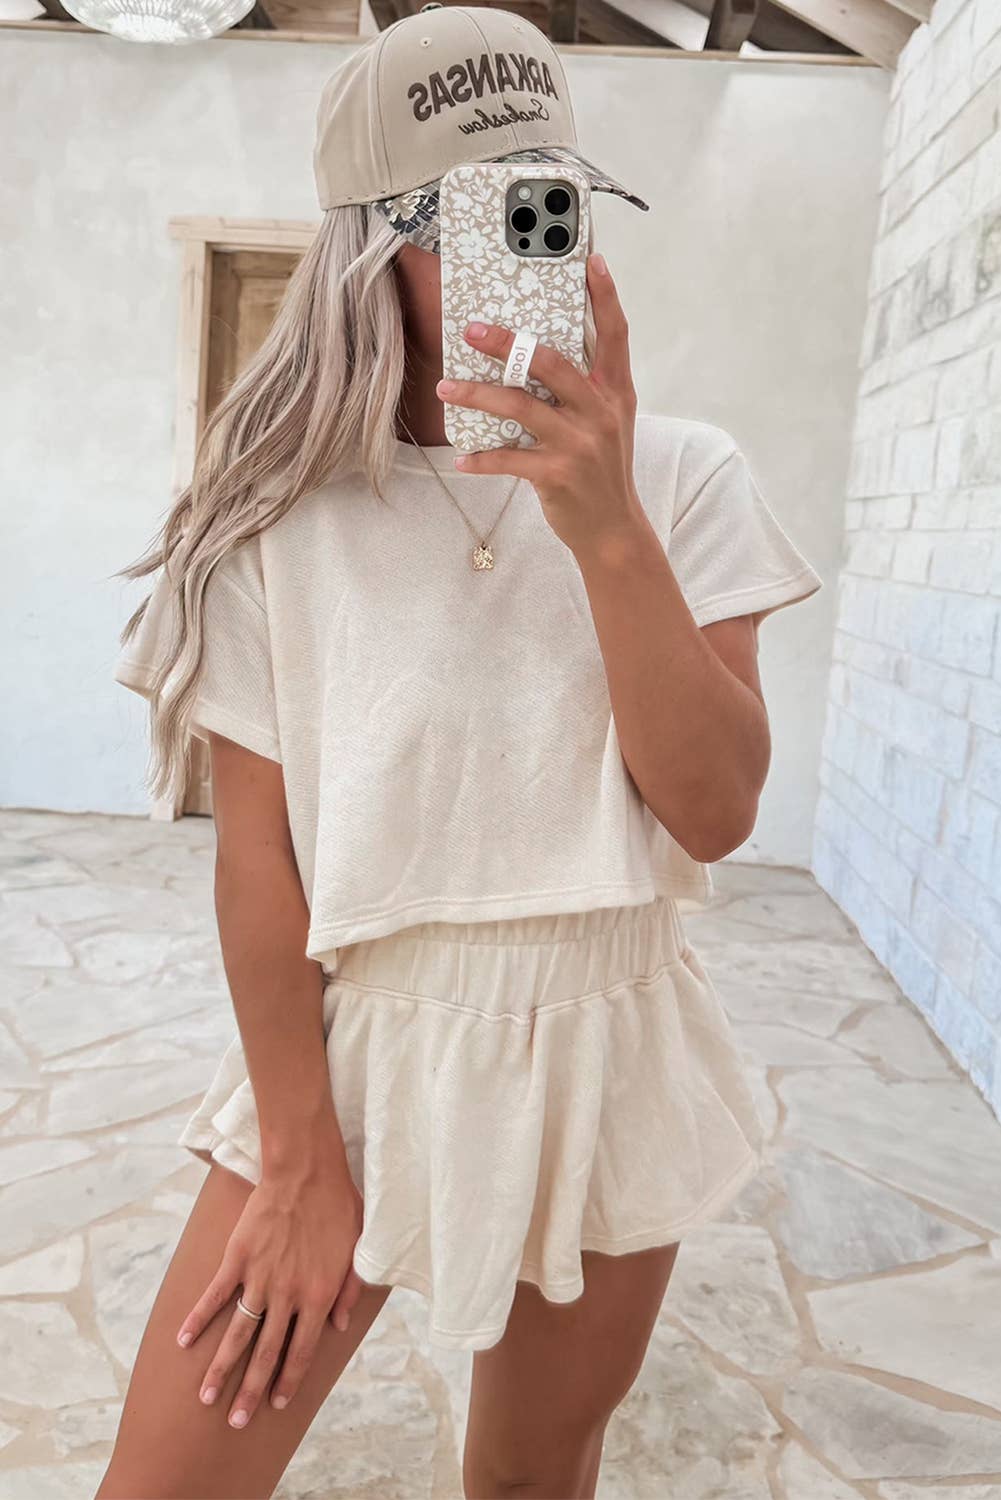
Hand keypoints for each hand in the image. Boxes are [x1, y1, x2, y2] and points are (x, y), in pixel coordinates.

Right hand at [175, 1164, 364, 1427]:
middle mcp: (288, 1295)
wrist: (306, 1171)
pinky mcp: (237, 1258)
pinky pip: (214, 1296)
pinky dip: (198, 1319)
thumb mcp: (357, 1250)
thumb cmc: (338, 1205)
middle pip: (266, 1353)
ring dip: (221, 1369)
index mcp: (319, 1296)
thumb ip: (350, 1291)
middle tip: (236, 1421)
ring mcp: (259, 1278)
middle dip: (250, 1391)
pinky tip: (183, 1341)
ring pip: (237, 1334)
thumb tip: (341, 1326)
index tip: (276, 1403)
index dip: (288, 1379)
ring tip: (206, 1397)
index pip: (301, 1351)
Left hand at [434, 252, 644, 558]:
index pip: (615, 335)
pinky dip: (481, 458)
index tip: (591, 260)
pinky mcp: (557, 475)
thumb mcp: (608, 423)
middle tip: (471, 330)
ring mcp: (579, 444)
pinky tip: (461, 457)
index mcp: (615, 393)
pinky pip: (509, 459)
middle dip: (507, 343)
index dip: (605, 297)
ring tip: (446, 387)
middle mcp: (600, 413)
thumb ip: (585, 388)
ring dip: (477, 395)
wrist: (613, 530)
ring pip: (520, 407)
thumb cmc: (601, 470)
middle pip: (550, 363)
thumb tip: (536, 353)